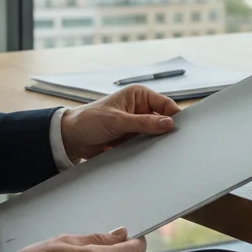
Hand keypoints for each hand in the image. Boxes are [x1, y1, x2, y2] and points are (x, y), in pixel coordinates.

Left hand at [60, 85, 179, 161]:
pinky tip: (149, 156)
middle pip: (163, 120)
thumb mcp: (118, 121)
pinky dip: (147, 150)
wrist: (72, 139)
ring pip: (155, 134)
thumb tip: (169, 123)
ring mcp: (136, 124)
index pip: (165, 104)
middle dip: (165, 131)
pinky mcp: (132, 138)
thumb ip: (144, 123)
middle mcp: (140, 108)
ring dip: (155, 142)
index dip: (174, 116)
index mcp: (138, 95)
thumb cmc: (90, 121)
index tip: (180, 130)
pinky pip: (146, 144)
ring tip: (159, 151)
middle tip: (172, 144)